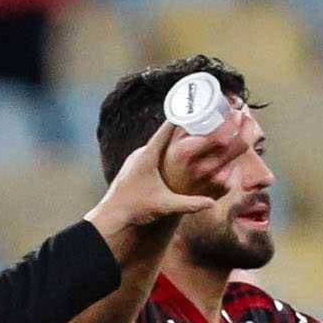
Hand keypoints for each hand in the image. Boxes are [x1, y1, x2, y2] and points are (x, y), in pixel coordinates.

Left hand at [90, 118, 238, 241]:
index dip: (180, 116)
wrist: (110, 217)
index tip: (193, 105)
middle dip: (181, 127)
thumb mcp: (165, 206)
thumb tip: (212, 204)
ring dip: (172, 138)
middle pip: (163, 134)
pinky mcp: (133, 167)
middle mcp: (140, 154)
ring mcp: (135, 159)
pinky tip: (173, 153)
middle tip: (199, 118)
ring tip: (190, 133)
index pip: (166, 130)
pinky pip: (151, 152)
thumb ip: (189, 204)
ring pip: (157, 144)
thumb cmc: (135, 208)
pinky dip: (164, 149)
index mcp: (148, 156)